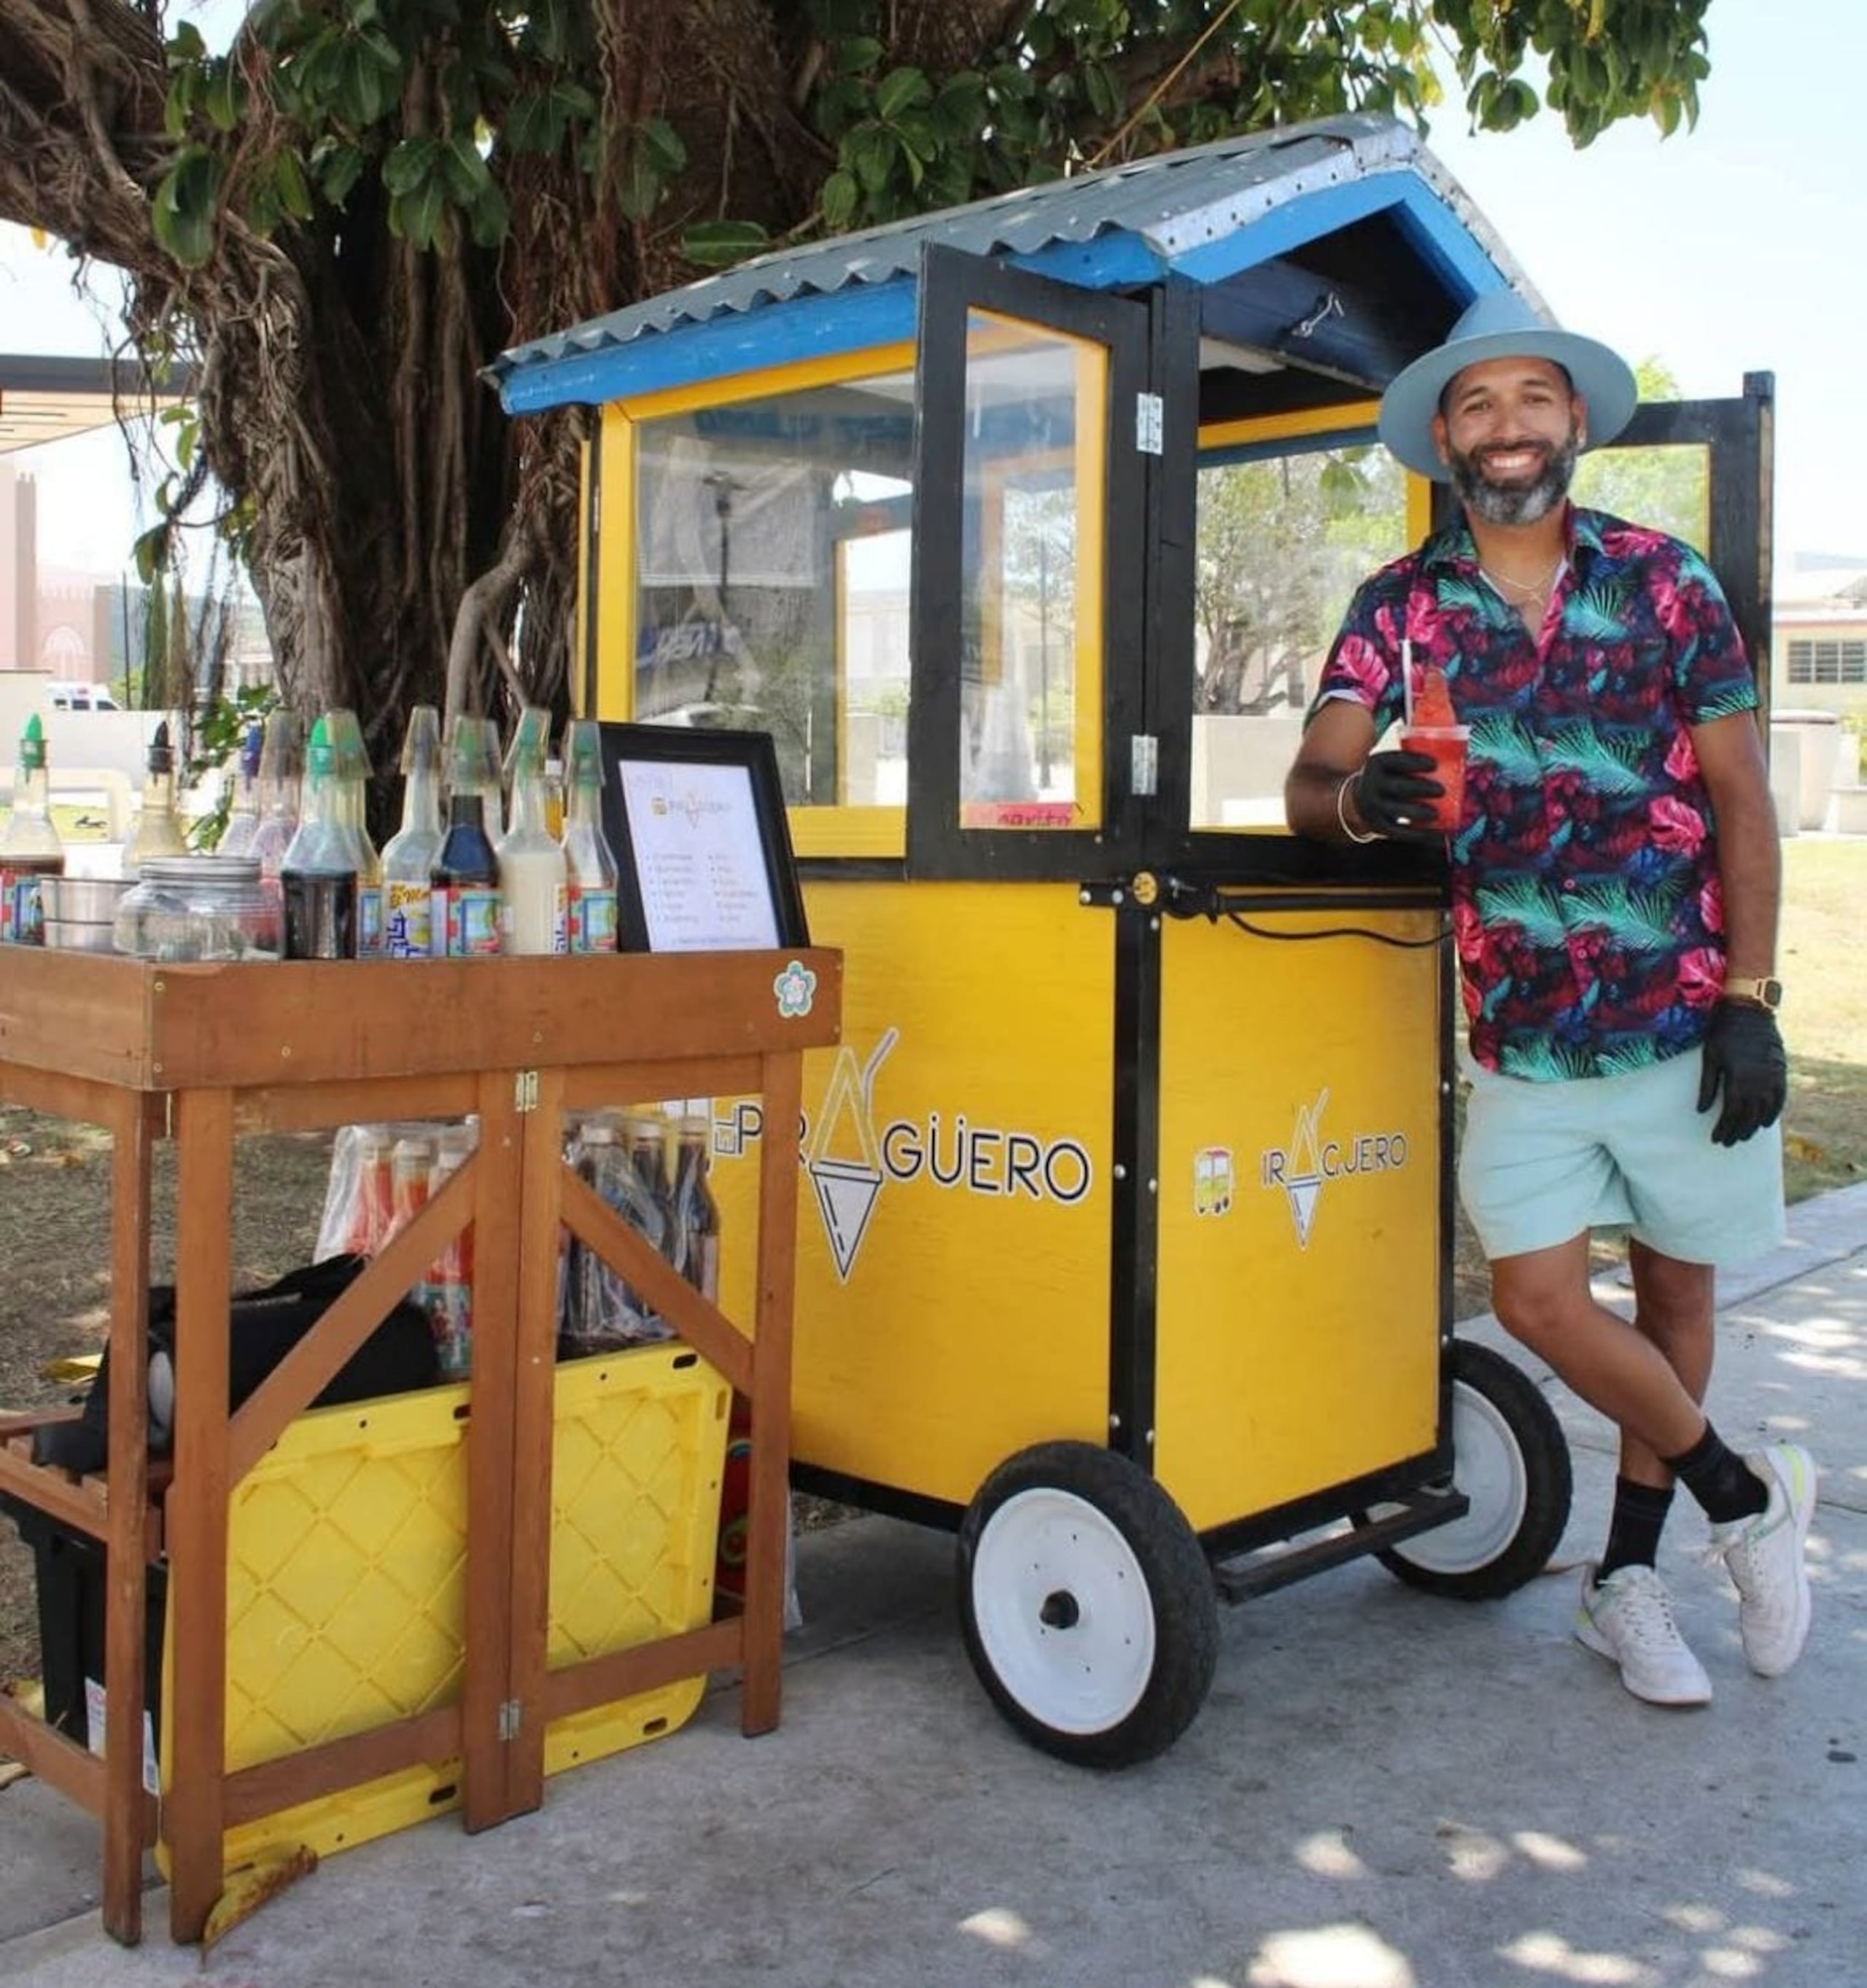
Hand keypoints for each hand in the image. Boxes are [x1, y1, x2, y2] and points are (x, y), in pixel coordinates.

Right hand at [1346, 750, 1444, 844]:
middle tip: (1442, 790)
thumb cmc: (1390, 778)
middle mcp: (1371, 784)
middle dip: (1420, 788)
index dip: (1414, 761)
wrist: (1360, 801)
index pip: (1395, 760)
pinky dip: (1421, 835)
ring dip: (1417, 812)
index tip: (1435, 764)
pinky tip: (1439, 837)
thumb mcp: (1392, 765)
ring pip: (1397, 811)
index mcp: (1377, 763)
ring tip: (1436, 814)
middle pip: (1398, 787)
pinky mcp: (1378, 827)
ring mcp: (1373, 807)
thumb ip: (1415, 758)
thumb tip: (1460, 753)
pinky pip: (1400, 832)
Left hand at [1695, 1001, 1787, 1145]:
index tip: (1716, 1139)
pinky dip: (1773, 1112)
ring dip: (1753, 1126)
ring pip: (1765, 1110)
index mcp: (1739, 1079)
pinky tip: (1765, 1122)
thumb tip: (1701, 1111)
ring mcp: (1773, 1077)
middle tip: (1727, 1142)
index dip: (1724, 1128)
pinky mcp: (1780, 1071)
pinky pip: (1779, 1098)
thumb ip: (1707, 1086)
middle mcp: (1759, 1082)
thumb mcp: (1709, 1057)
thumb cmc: (1723, 1032)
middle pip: (1748, 1115)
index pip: (1732, 1113)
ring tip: (1743, 1136)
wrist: (1750, 1011)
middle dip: (1737, 1131)